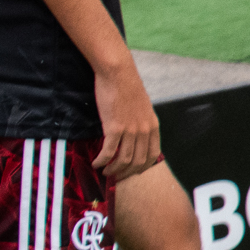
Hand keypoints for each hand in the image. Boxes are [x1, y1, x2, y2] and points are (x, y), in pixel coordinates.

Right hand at [93, 59, 162, 183]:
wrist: (118, 73)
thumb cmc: (127, 87)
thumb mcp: (142, 107)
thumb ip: (140, 122)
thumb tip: (134, 136)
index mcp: (153, 126)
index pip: (152, 155)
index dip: (142, 168)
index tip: (131, 172)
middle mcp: (144, 131)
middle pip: (138, 162)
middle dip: (126, 173)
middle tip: (114, 176)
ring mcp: (131, 130)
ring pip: (124, 160)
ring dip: (113, 169)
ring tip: (104, 171)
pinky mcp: (115, 127)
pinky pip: (109, 152)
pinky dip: (102, 161)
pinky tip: (95, 163)